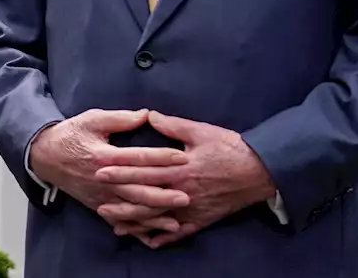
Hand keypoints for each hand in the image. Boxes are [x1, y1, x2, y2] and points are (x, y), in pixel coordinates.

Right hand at [28, 109, 190, 234]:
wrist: (46, 157)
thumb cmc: (71, 135)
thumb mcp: (92, 119)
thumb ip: (120, 119)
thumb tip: (146, 114)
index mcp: (103, 156)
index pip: (137, 158)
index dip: (161, 157)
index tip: (182, 156)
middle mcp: (103, 179)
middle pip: (137, 189)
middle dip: (163, 194)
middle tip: (187, 195)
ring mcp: (101, 196)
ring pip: (131, 208)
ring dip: (155, 214)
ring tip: (176, 217)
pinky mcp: (99, 206)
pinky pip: (122, 219)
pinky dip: (139, 227)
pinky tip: (155, 230)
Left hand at [94, 111, 276, 246]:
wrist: (260, 171)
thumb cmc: (230, 148)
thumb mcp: (200, 131)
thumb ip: (172, 125)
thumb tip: (148, 115)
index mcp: (180, 168)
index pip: (143, 169)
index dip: (121, 170)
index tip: (100, 170)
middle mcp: (182, 190)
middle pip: (146, 196)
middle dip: (120, 198)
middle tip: (97, 199)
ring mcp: (192, 208)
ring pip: (158, 218)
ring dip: (135, 221)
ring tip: (114, 224)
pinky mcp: (202, 220)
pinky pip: (179, 232)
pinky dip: (162, 237)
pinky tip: (147, 241)